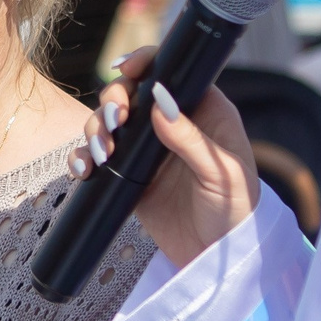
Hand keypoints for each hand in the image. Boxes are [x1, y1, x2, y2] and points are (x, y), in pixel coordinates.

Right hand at [76, 48, 258, 268]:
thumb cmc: (236, 210)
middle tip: (114, 121)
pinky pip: (97, 158)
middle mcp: (170, 124)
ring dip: (95, 129)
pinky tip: (84, 169)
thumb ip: (191, 138)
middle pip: (131, 93)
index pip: (171, 73)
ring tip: (103, 154)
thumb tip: (159, 100)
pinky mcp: (127, 175)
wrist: (217, 257)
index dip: (146, 63)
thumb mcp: (221, 172)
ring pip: (108, 123)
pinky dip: (83, 158)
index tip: (126, 69)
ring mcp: (146, 150)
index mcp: (203, 111)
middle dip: (113, 100)